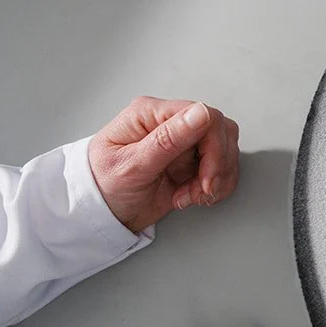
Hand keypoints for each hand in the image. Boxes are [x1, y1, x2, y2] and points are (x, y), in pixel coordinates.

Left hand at [88, 97, 240, 232]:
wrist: (100, 214)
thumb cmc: (103, 186)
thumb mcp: (132, 166)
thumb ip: (168, 139)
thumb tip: (200, 113)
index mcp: (151, 114)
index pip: (204, 115)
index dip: (214, 148)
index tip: (207, 177)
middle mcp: (169, 124)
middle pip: (220, 132)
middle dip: (216, 167)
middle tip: (201, 190)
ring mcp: (182, 142)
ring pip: (225, 150)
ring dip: (216, 179)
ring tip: (191, 196)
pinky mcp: (190, 161)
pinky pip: (221, 167)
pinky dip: (215, 186)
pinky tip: (193, 197)